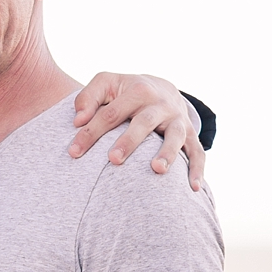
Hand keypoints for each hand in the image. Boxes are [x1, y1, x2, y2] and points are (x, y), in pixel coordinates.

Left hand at [68, 73, 205, 189]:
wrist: (162, 88)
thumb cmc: (125, 92)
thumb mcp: (107, 84)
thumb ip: (88, 98)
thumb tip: (77, 120)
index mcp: (138, 90)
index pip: (111, 113)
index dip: (91, 132)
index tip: (73, 152)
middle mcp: (160, 104)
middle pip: (144, 122)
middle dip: (129, 141)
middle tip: (113, 160)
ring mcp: (177, 120)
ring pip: (175, 136)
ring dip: (168, 152)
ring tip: (157, 169)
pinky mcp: (190, 135)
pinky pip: (198, 152)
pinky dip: (198, 169)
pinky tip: (193, 188)